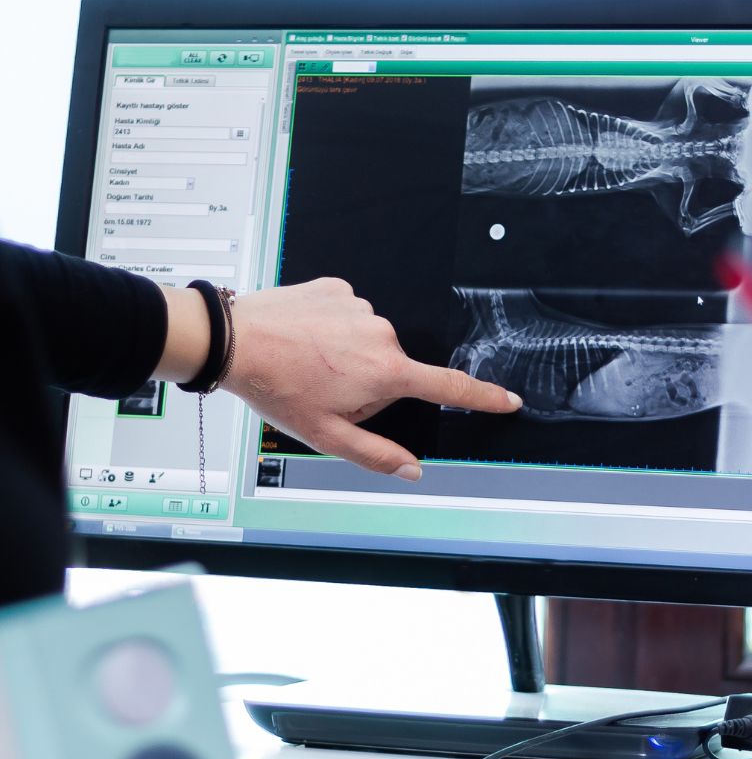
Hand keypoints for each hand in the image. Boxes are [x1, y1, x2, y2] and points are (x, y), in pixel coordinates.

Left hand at [221, 278, 520, 478]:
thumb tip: (413, 470)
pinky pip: (348, 314)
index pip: (450, 387)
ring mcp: (361, 307)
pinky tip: (305, 338)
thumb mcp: (327, 436)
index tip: (509, 400)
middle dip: (369, 383)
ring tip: (308, 362)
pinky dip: (332, 328)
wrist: (235, 340)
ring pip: (368, 342)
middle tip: (327, 390)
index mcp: (386, 373)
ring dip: (347, 355)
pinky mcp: (339, 288)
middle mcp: (382, 334)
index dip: (485, 397)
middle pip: (393, 368)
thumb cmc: (278, 388)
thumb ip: (378, 455)